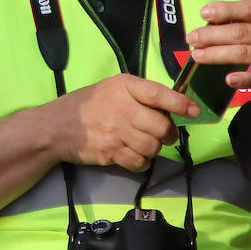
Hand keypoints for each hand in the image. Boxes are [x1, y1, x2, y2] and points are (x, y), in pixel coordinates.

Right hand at [53, 74, 200, 171]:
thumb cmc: (87, 104)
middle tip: (164, 135)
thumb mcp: (112, 88)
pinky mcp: (111, 152)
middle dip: (168, 134)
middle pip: (162, 126)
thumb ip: (139, 95)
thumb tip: (171, 108)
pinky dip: (142, 162)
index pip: (159, 94)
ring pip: (153, 147)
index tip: (195, 112)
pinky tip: (133, 155)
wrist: (56, 126)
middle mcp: (123, 107)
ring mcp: (117, 131)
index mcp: (125, 86)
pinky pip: (140, 162)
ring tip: (143, 144)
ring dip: (154, 149)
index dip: (180, 104)